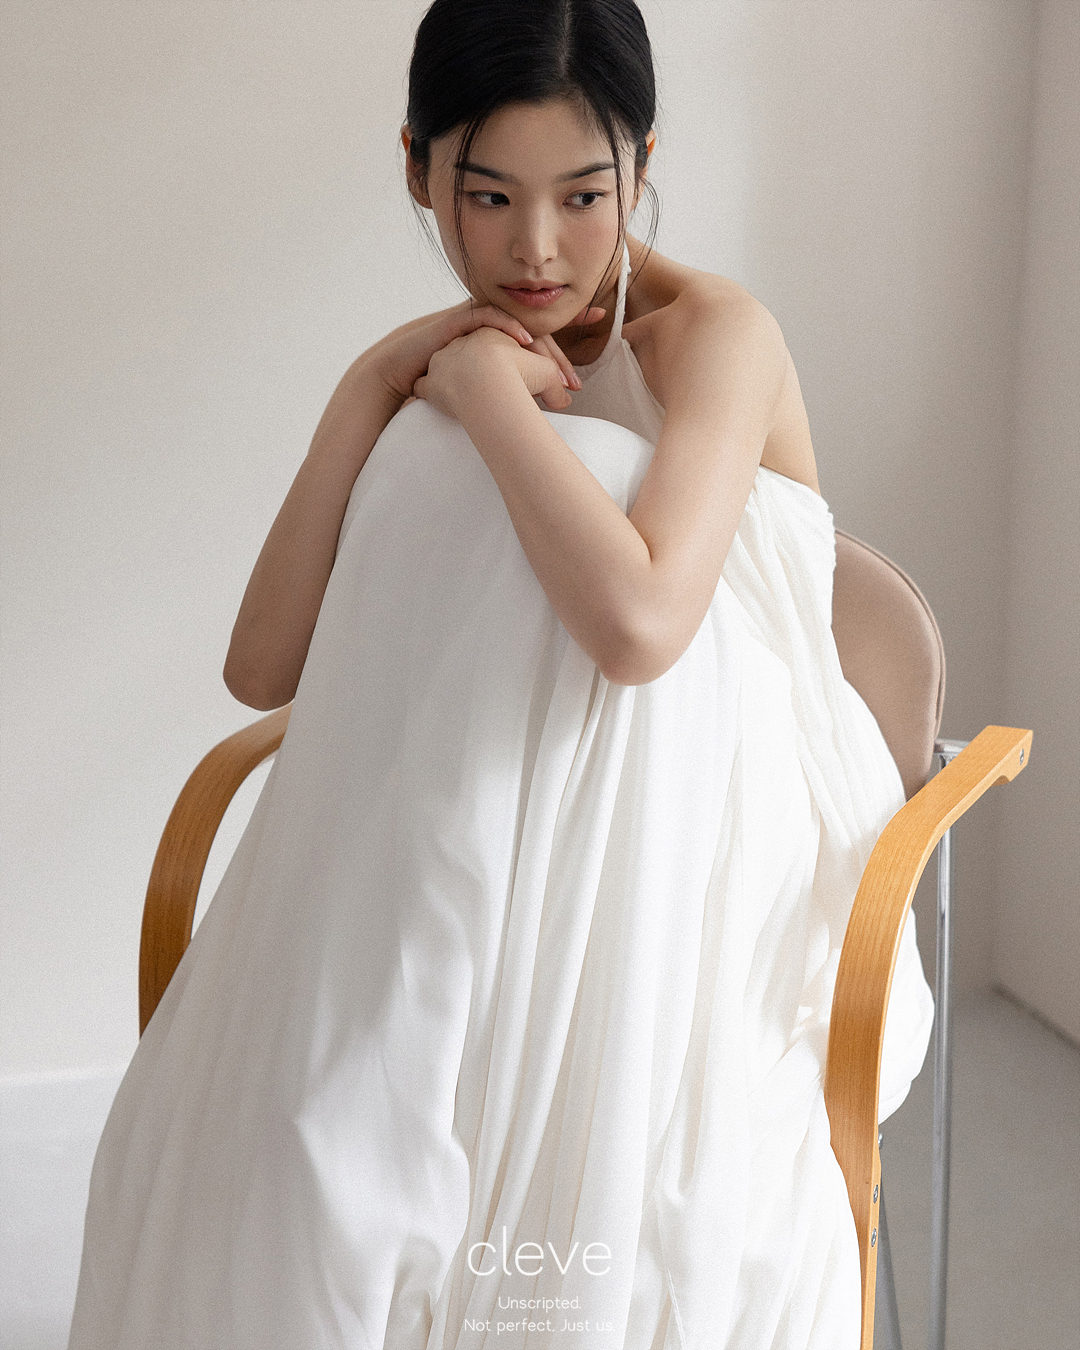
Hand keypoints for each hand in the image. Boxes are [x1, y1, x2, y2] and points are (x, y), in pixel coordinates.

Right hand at [368, 299, 603, 407]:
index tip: (602, 317)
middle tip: (576, 380)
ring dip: (540, 346)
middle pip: (536, 329)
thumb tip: (558, 404)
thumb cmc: (443, 380)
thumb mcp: (488, 387)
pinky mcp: (459, 317)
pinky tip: (526, 341)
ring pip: (517, 323)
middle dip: (560, 354)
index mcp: (502, 335)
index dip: (573, 322)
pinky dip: (509, 326)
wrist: (401, 371)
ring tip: (556, 371)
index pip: (543, 330)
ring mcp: (476, 318)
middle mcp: (493, 323)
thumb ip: (520, 390)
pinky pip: (489, 314)